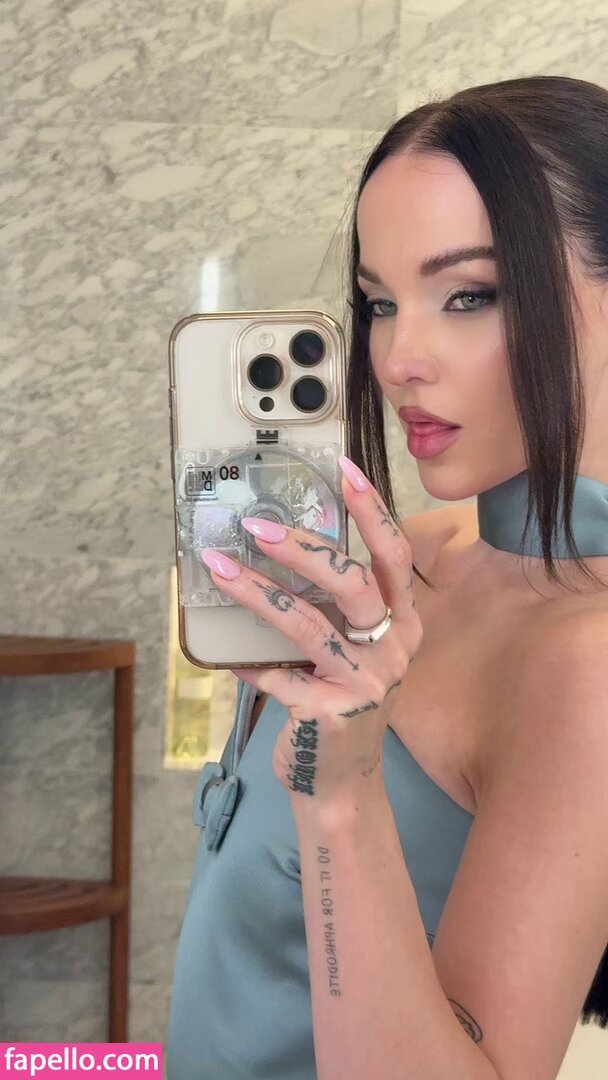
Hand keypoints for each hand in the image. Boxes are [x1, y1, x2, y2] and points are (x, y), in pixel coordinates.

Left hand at [200, 455, 422, 805]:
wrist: (339, 780)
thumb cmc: (339, 701)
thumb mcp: (353, 651)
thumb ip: (333, 607)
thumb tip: (277, 545)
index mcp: (403, 624)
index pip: (394, 555)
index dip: (372, 510)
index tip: (344, 469)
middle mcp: (393, 650)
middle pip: (353, 582)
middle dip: (302, 549)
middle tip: (257, 527)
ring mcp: (365, 683)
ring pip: (308, 624)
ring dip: (258, 593)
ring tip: (221, 569)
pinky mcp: (331, 711)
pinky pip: (277, 673)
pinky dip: (246, 660)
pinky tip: (224, 654)